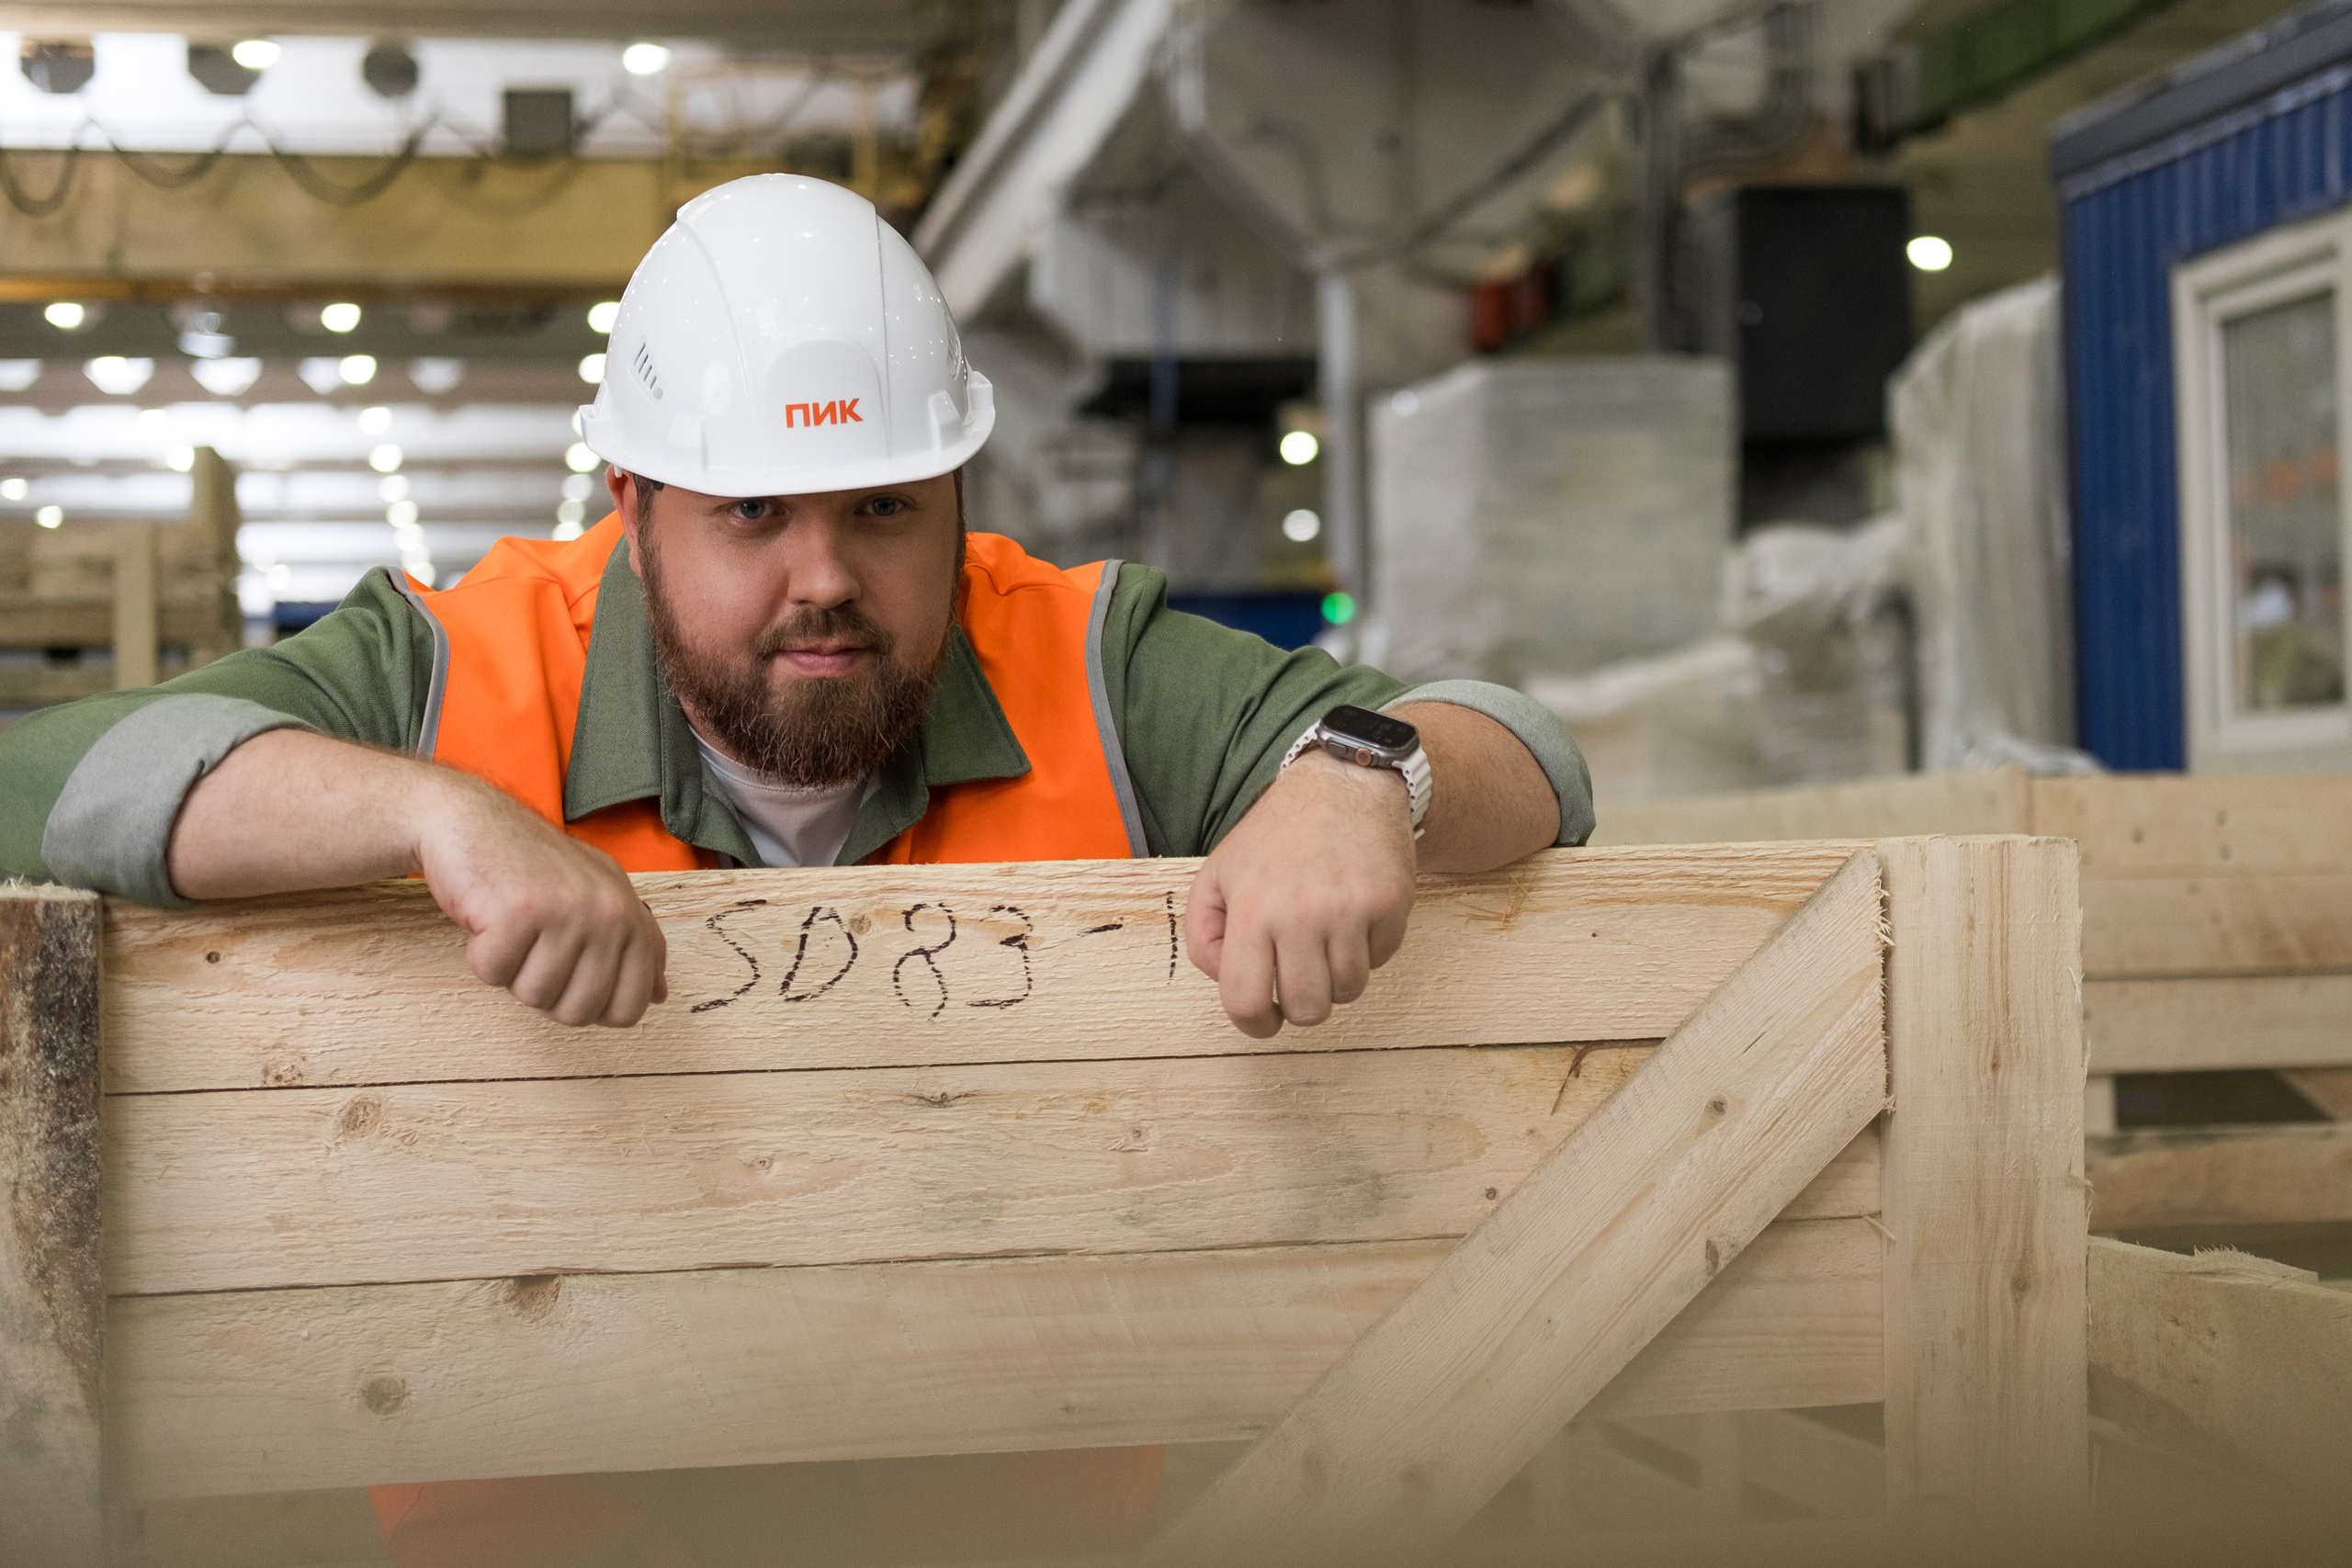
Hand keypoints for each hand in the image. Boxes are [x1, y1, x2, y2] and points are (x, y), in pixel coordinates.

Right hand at [413, 772, 669, 1027]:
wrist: (469, 819)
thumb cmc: (529, 865)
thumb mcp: (598, 895)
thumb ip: (635, 944)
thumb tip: (659, 995)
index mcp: (630, 915)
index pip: (630, 1007)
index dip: (592, 1010)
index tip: (569, 979)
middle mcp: (608, 912)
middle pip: (579, 1012)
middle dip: (545, 990)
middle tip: (531, 945)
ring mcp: (565, 910)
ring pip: (535, 996)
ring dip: (512, 970)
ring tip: (512, 925)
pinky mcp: (517, 912)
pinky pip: (494, 973)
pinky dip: (481, 955)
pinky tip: (487, 917)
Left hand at [1185, 751, 1416, 1036]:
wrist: (1344, 784)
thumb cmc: (1276, 834)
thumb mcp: (1219, 873)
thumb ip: (1204, 933)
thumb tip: (1228, 981)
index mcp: (1252, 909)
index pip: (1246, 1001)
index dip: (1254, 1024)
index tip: (1264, 1019)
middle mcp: (1301, 915)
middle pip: (1307, 1010)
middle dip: (1299, 1004)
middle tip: (1298, 976)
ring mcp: (1351, 911)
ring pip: (1348, 991)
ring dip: (1335, 976)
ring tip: (1325, 936)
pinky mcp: (1390, 905)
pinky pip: (1380, 961)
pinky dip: (1367, 949)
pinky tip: (1353, 914)